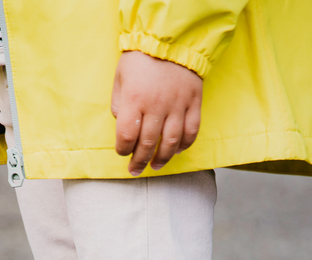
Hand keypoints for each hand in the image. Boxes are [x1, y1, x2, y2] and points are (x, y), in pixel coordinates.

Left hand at [111, 51, 202, 175]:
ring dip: (162, 158)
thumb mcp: (120, 78)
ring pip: (171, 142)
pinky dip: (184, 145)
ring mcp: (177, 105)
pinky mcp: (193, 103)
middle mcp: (156, 105)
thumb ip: (118, 104)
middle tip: (135, 170)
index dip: (123, 149)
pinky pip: (191, 131)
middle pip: (148, 143)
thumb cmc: (141, 59)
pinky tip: (177, 150)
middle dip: (139, 161)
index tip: (122, 152)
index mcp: (134, 99)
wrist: (170, 38)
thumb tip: (122, 126)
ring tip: (155, 165)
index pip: (127, 135)